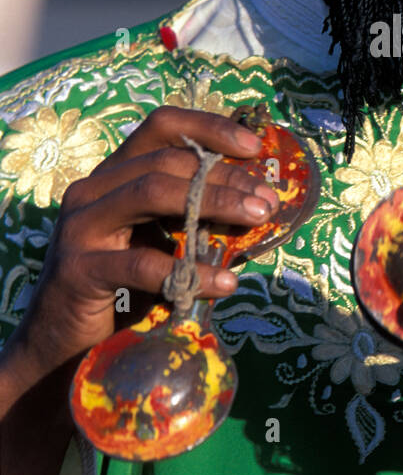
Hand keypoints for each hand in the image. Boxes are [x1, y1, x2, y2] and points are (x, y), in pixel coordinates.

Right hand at [8, 106, 279, 385]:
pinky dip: (190, 271)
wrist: (61, 345)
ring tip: (256, 219)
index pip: (161, 128)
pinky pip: (143, 263)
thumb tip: (257, 205)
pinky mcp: (80, 269)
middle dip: (224, 177)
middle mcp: (92, 189)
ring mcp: (81, 226)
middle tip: (268, 199)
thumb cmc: (121, 290)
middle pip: (166, 162)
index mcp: (113, 175)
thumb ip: (192, 219)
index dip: (210, 129)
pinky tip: (225, 283)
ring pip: (152, 192)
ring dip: (213, 203)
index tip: (256, 148)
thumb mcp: (159, 243)